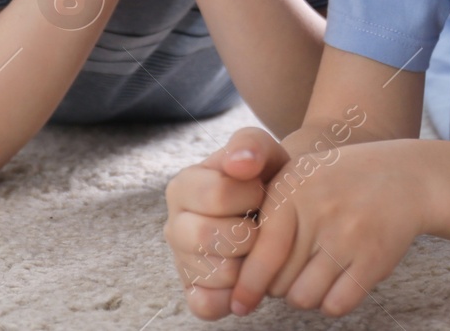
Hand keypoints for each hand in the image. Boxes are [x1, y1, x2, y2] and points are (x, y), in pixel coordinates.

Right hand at [164, 127, 289, 319]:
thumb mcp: (262, 151)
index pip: (216, 194)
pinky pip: (207, 305)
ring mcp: (181, 261)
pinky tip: (247, 275)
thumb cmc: (265, 178)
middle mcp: (174, 225)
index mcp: (183, 186)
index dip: (251, 195)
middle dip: (249, 232)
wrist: (275, 207)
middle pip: (207, 237)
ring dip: (249, 264)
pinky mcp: (193, 291)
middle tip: (262, 224)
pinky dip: (232, 296)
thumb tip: (240, 164)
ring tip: (257, 246)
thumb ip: (250, 145)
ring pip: (215, 273)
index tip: (262, 191)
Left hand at [232, 136, 426, 317]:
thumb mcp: (299, 178)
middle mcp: (318, 210)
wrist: (405, 177)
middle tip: (294, 270)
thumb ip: (268, 214)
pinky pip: (336, 305)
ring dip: (305, 295)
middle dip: (279, 285)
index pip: (262, 251)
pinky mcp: (373, 259)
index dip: (247, 284)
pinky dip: (332, 302)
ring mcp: (347, 235)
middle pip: (278, 281)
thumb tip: (240, 272)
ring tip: (314, 275)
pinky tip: (337, 282)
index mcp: (292, 188)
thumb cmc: (340, 183)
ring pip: (304, 297)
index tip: (239, 304)